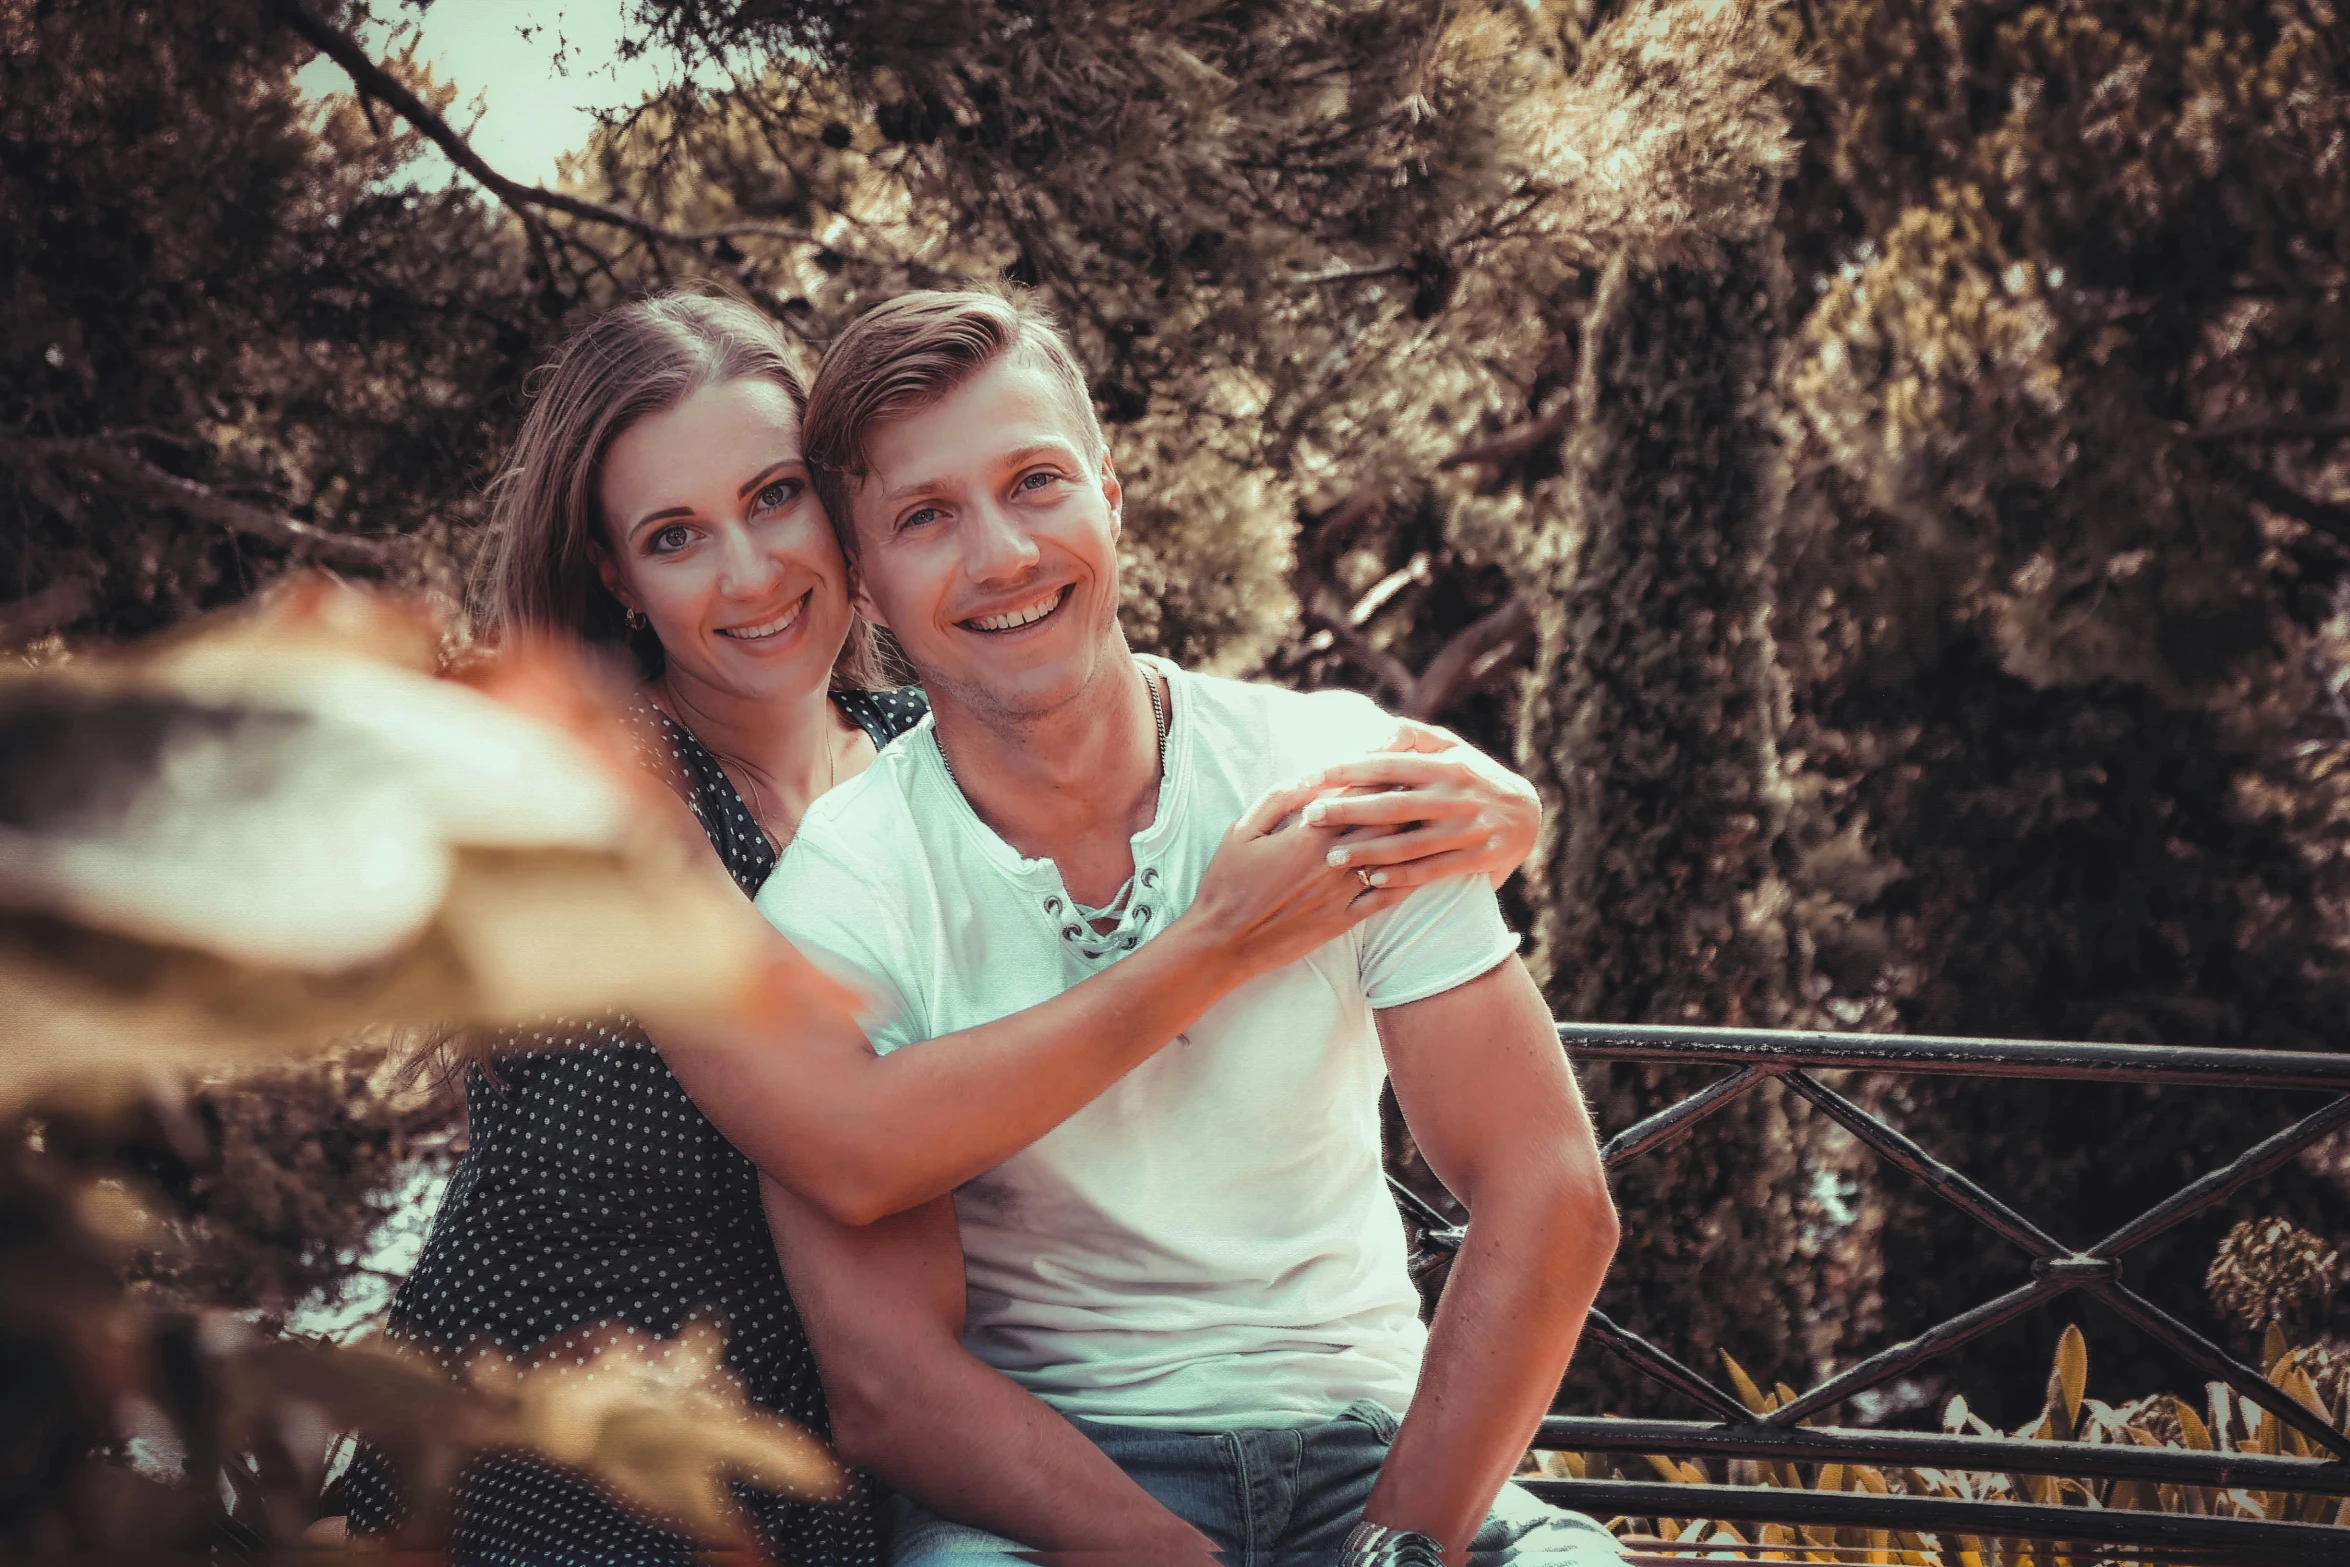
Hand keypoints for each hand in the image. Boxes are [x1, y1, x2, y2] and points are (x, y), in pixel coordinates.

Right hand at [1175, 777, 1409, 979]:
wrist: (1223, 941)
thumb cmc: (1227, 882)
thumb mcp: (1242, 830)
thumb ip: (1279, 799)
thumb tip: (1312, 775)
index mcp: (1309, 834)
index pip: (1360, 794)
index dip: (1384, 772)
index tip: (1400, 757)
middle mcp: (1334, 861)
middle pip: (1385, 821)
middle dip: (1408, 798)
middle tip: (1426, 783)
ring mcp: (1343, 893)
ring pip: (1392, 857)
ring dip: (1414, 835)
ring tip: (1432, 818)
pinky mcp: (1345, 920)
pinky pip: (1387, 898)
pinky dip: (1409, 879)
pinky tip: (1423, 867)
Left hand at [1298, 721, 1540, 889]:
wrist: (1528, 814)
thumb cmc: (1473, 775)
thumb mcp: (1451, 747)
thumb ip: (1411, 736)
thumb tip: (1372, 735)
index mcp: (1445, 764)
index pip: (1386, 764)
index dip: (1346, 771)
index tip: (1310, 777)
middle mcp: (1456, 796)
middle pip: (1392, 805)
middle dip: (1348, 812)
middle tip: (1310, 817)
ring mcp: (1467, 829)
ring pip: (1409, 844)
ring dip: (1368, 852)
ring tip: (1332, 857)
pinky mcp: (1476, 858)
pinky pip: (1433, 870)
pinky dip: (1402, 876)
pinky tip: (1371, 879)